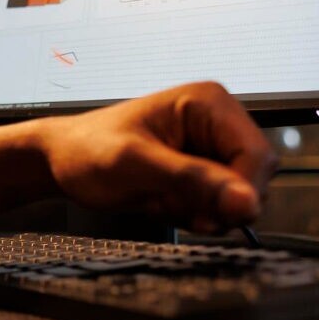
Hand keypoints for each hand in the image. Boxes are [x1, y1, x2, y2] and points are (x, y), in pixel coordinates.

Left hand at [39, 81, 276, 231]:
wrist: (59, 161)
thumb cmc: (87, 151)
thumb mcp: (136, 166)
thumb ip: (192, 181)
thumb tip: (248, 202)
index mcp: (209, 103)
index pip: (258, 156)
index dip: (243, 192)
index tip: (212, 216)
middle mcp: (218, 122)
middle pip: (254, 179)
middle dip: (216, 202)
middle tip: (169, 203)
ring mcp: (211, 148)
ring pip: (237, 197)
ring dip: (201, 210)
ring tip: (159, 198)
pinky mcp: (202, 171)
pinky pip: (217, 206)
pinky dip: (193, 214)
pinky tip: (161, 202)